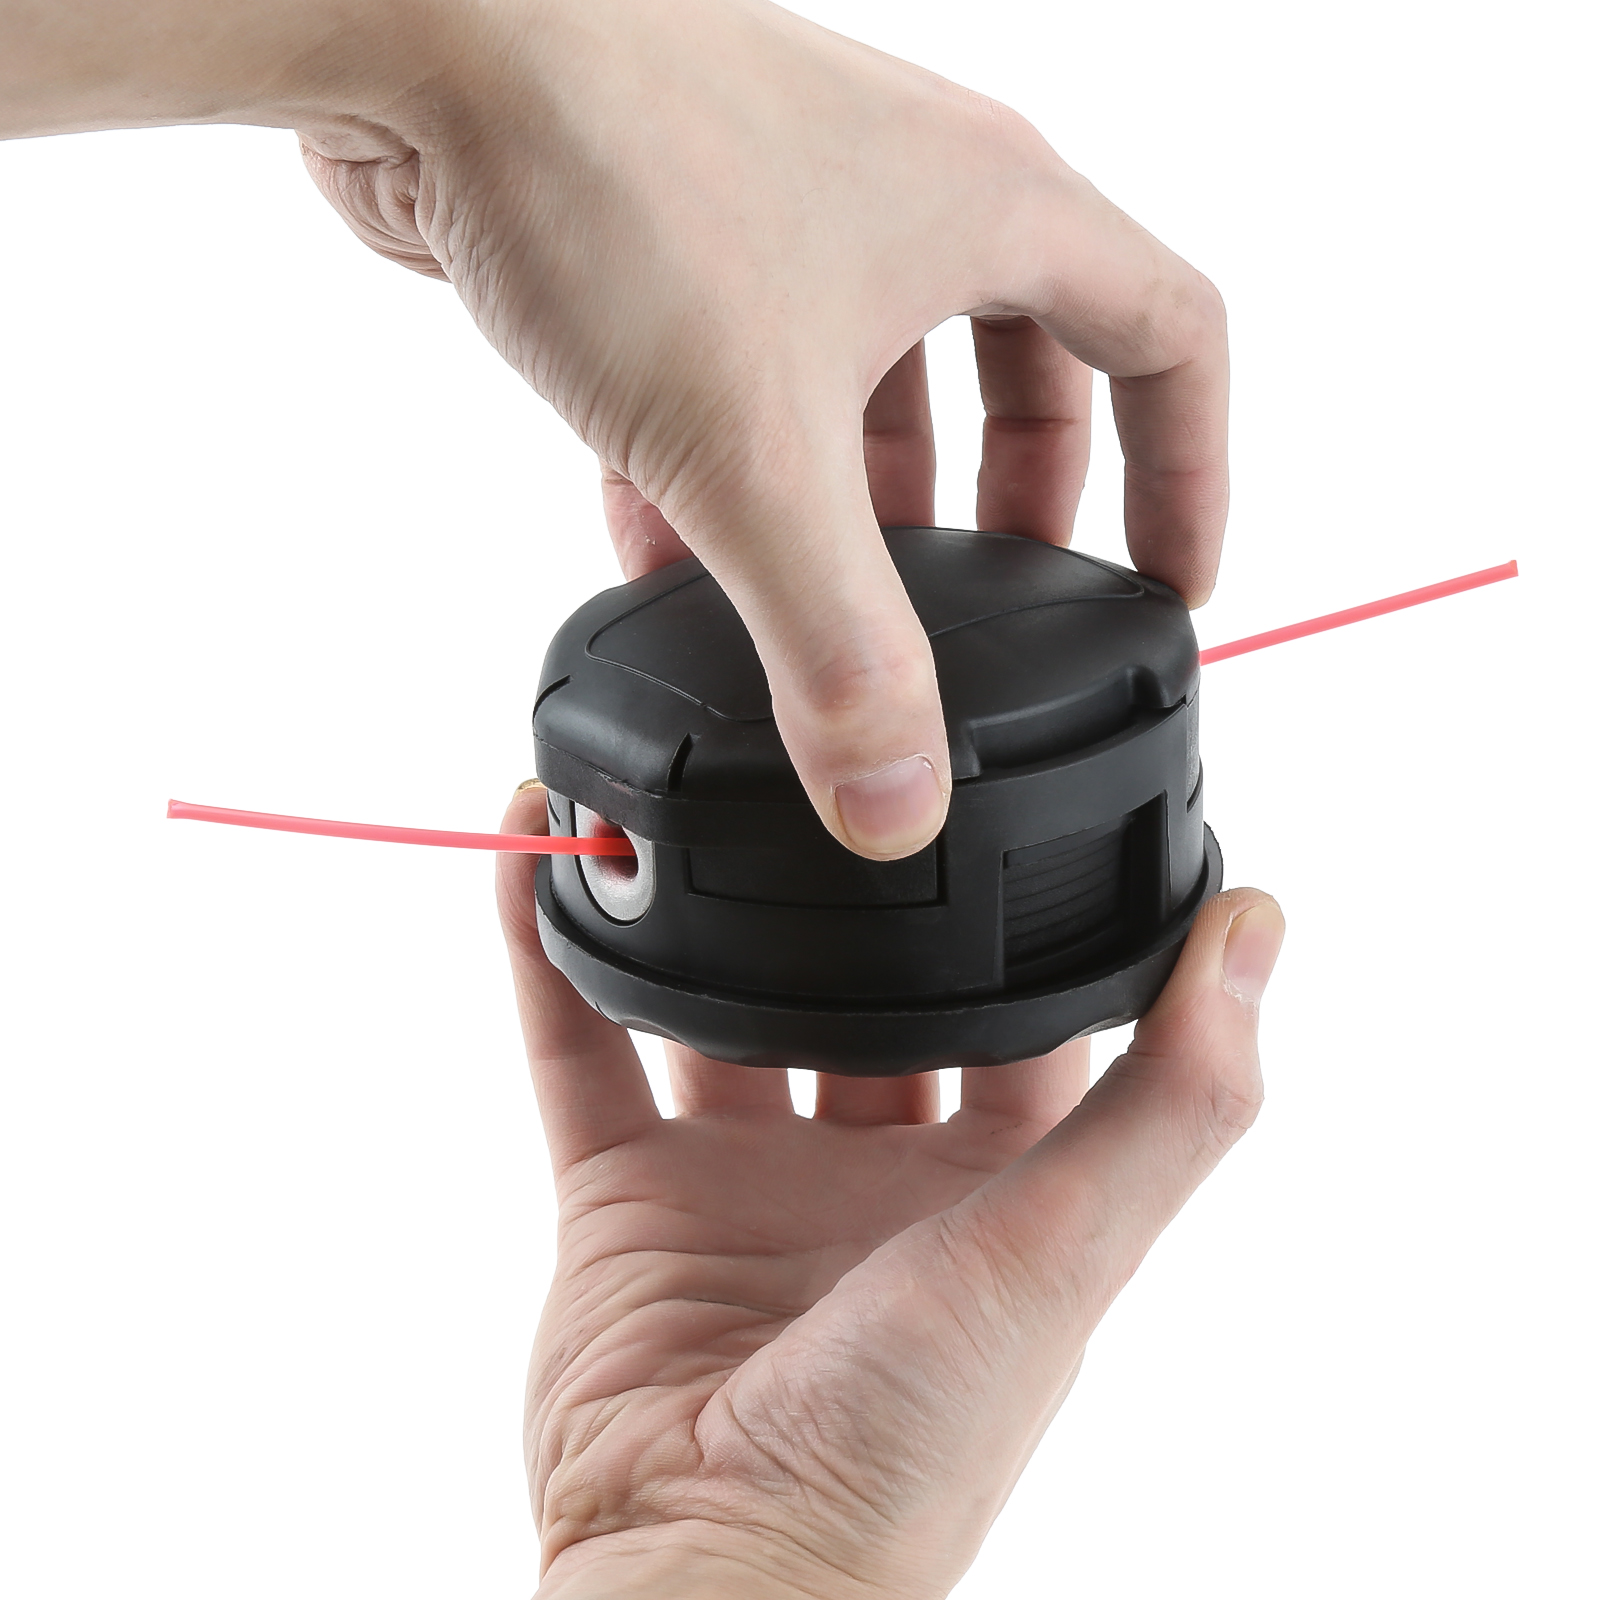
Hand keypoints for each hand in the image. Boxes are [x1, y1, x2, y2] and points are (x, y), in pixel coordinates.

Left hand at [5, 0, 1226, 859]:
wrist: (419, 32)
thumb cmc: (614, 173)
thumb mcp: (757, 454)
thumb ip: (839, 646)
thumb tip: (897, 805)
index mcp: (994, 208)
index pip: (1169, 336)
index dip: (1191, 474)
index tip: (1166, 586)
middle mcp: (911, 189)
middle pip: (1028, 363)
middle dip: (1014, 506)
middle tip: (991, 615)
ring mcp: (795, 200)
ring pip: (874, 375)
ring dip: (858, 503)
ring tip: (824, 614)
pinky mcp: (683, 231)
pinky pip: (746, 371)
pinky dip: (729, 470)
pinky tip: (666, 565)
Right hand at [496, 784, 1282, 1599]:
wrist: (711, 1574)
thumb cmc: (911, 1448)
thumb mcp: (1066, 1249)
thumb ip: (1175, 1098)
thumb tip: (1262, 925)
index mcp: (993, 1191)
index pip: (1017, 1018)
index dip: (1016, 920)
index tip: (1007, 796)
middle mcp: (868, 1178)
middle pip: (856, 998)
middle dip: (843, 904)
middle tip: (827, 769)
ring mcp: (739, 1180)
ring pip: (711, 1009)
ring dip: (691, 910)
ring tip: (683, 786)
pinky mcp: (621, 1196)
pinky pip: (577, 1044)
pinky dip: (550, 950)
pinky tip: (541, 842)